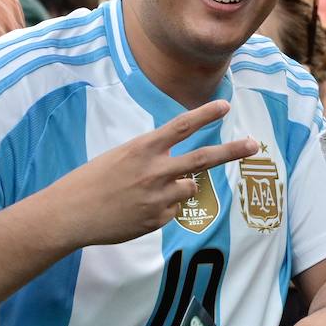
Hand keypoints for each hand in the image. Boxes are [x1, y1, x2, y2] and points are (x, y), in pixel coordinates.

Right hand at [51, 100, 258, 246]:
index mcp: (142, 148)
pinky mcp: (157, 220)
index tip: (225, 105)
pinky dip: (162, 208)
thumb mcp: (120, 157)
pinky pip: (173, 210)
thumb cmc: (92, 181)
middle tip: (254, 145)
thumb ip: (153, 158)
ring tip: (145, 192)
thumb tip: (185, 172)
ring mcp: (158, 197)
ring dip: (179, 187)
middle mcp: (155, 171)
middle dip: (232, 151)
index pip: (181, 126)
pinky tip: (136, 210)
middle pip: (203, 159)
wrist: (70, 213)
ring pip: (189, 187)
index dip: (205, 114)